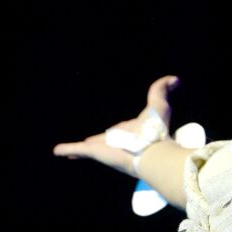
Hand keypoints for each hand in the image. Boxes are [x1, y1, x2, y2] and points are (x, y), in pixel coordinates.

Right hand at [52, 75, 180, 176]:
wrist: (152, 150)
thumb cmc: (156, 128)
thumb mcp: (160, 103)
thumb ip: (163, 89)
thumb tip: (175, 79)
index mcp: (131, 132)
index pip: (123, 129)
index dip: (121, 129)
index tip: (117, 130)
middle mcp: (117, 141)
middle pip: (105, 141)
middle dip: (100, 142)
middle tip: (92, 143)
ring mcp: (106, 148)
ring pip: (90, 148)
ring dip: (80, 150)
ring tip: (70, 152)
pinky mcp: (96, 152)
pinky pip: (78, 150)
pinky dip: (67, 149)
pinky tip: (57, 151)